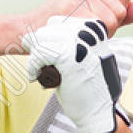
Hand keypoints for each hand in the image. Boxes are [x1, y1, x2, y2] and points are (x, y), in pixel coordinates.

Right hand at [21, 0, 132, 40]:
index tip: (96, 15)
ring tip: (79, 30)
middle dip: (109, 25)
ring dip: (99, 33)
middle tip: (85, 26)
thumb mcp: (95, 15)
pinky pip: (100, 28)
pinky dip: (90, 37)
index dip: (116, 12)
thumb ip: (121, 12)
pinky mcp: (74, 6)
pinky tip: (74, 33)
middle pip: (121, 9)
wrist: (29, 31)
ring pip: (112, 20)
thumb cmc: (62, 24)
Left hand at [23, 16, 123, 132]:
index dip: (47, 39)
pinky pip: (39, 55)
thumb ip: (70, 43)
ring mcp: (77, 43)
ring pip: (41, 40)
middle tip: (40, 65)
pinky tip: (35, 76)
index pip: (58, 22)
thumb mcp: (85, 57)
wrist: (99, 110)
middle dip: (39, 47)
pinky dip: (33, 67)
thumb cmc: (89, 87)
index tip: (45, 55)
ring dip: (35, 58)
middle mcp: (88, 32)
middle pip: (47, 29)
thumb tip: (37, 35)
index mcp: (94, 29)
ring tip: (38, 71)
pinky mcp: (67, 57)